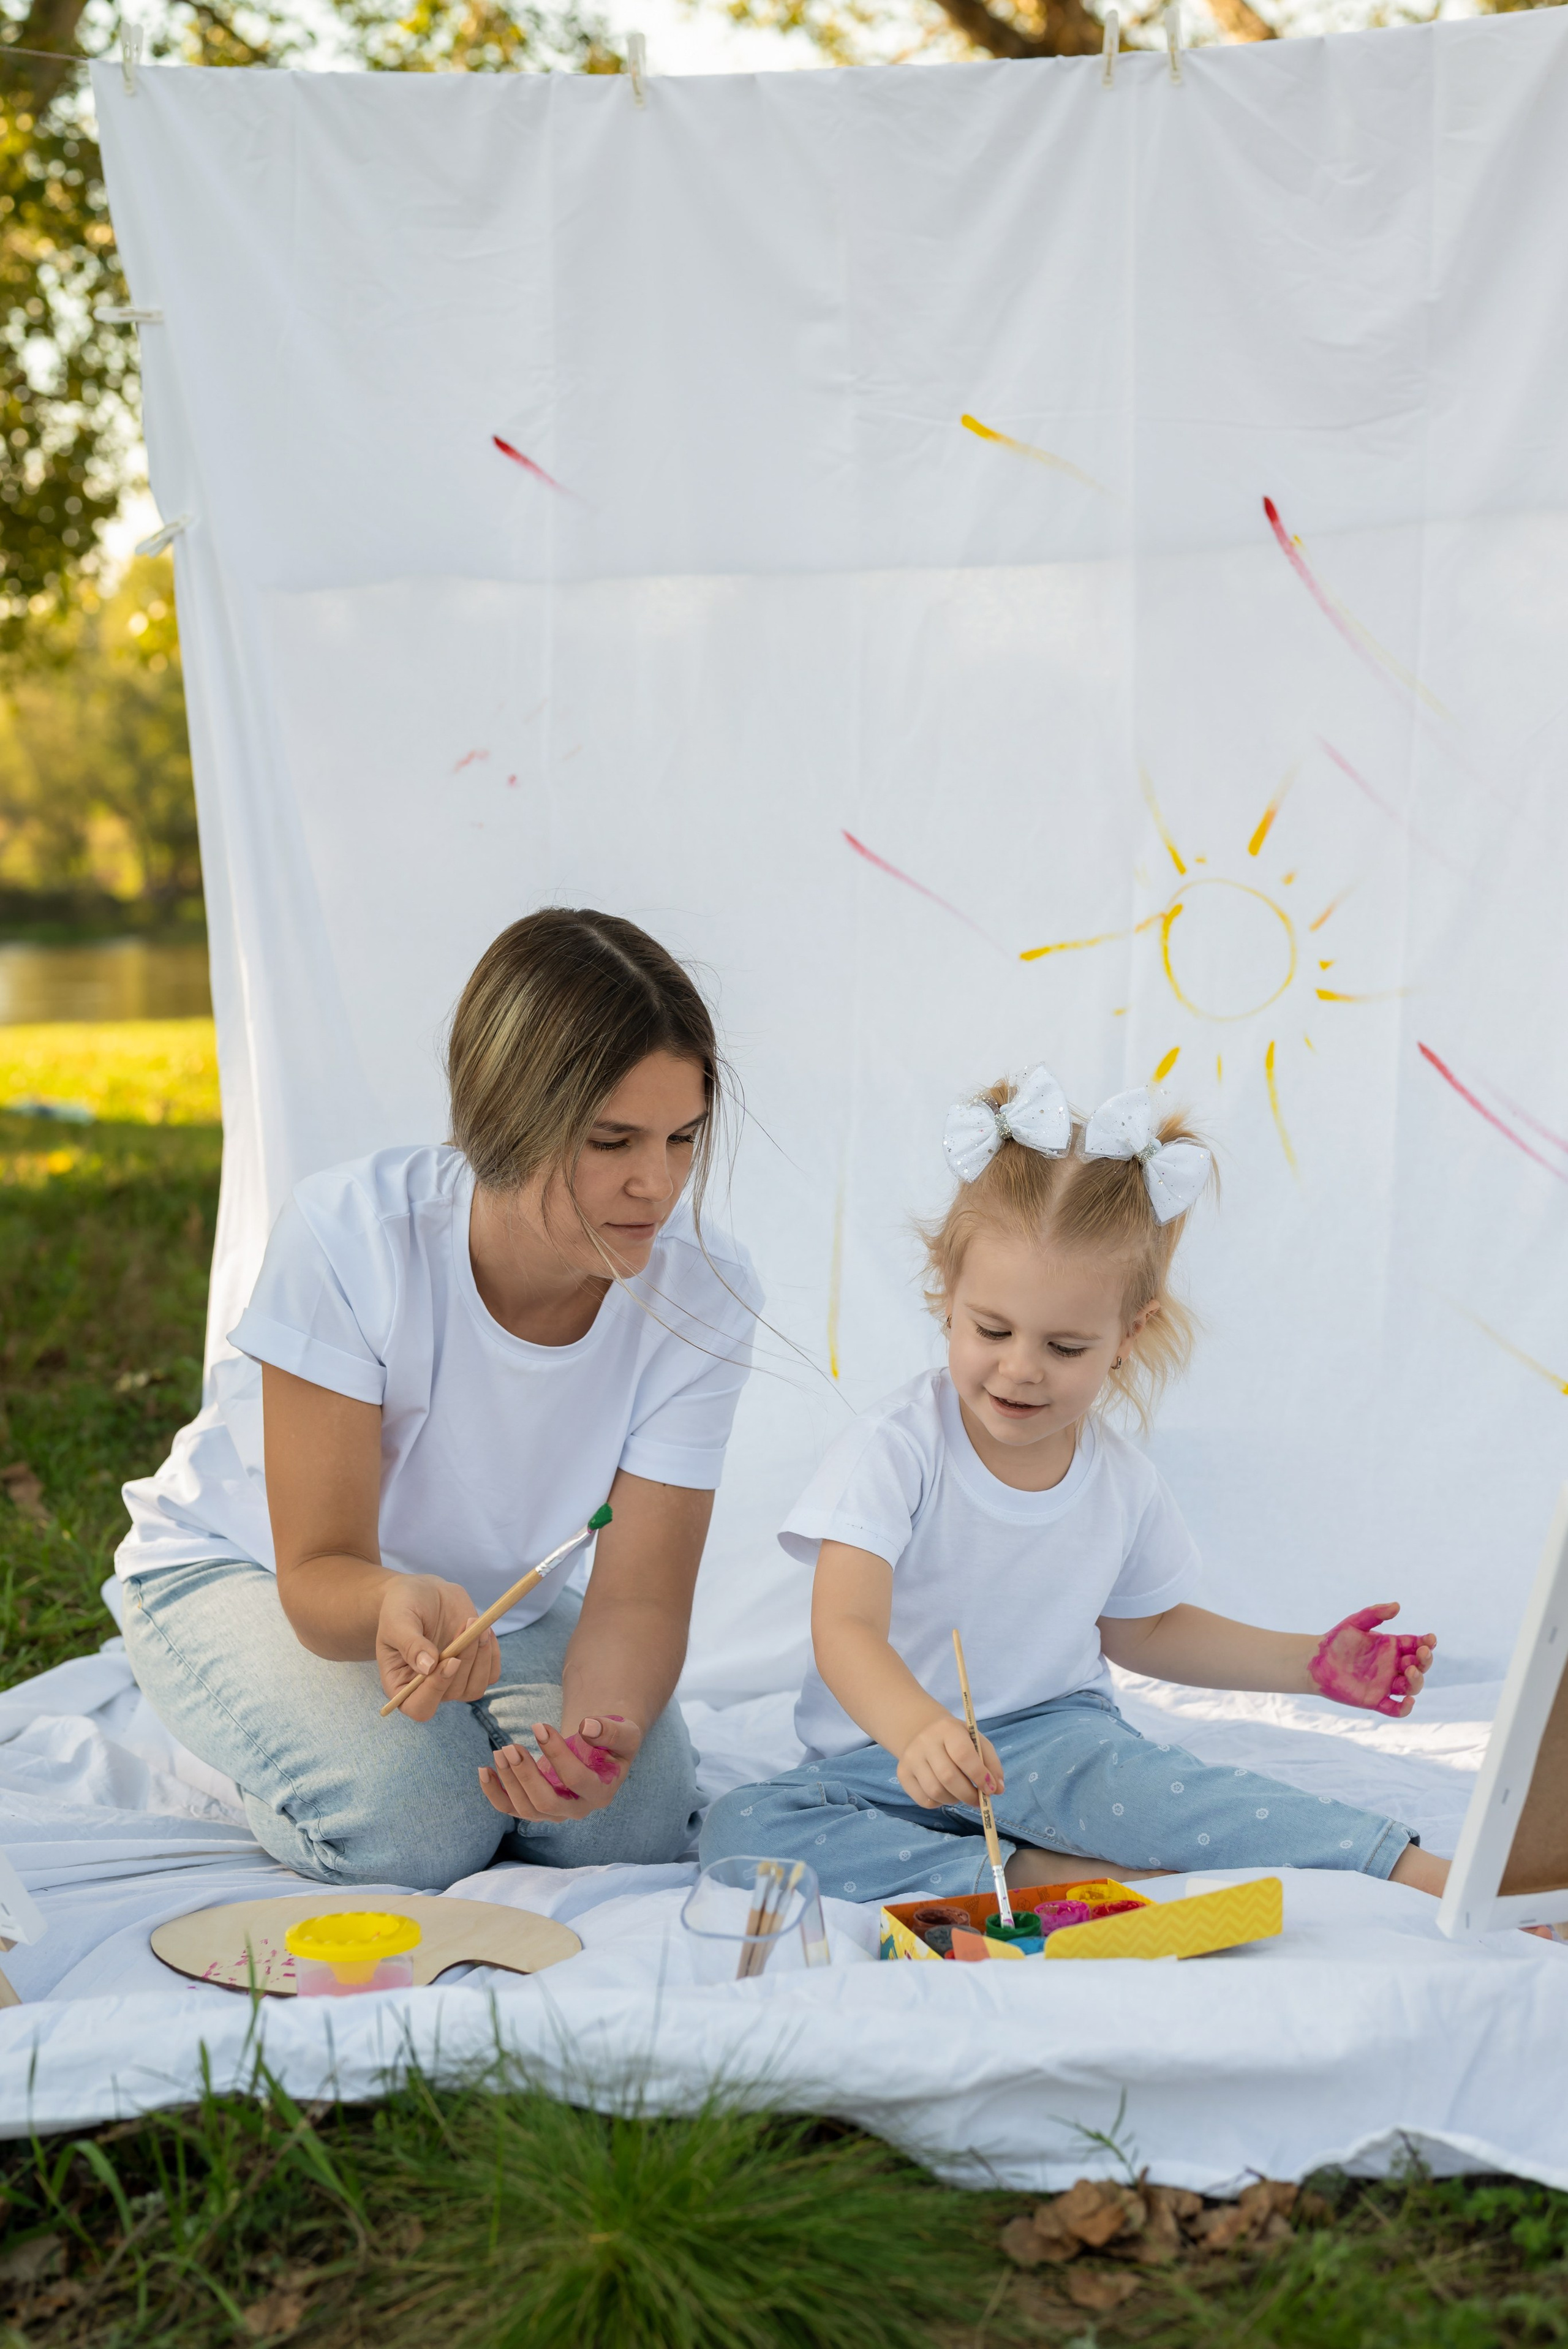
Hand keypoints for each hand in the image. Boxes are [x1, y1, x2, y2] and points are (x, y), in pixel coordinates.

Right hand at [377, 1575, 500, 1722]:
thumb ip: (410, 1644)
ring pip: (475, 1687)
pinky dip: (492, 1653)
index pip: (419, 1707)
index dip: (436, 1691)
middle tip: (467, 1624)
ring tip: (475, 1622)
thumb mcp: (398, 1620)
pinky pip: (491, 1674)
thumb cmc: (403, 1606)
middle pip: (453, 1693)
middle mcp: (428, 1689)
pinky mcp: (473, 1669)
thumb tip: (428, 1668)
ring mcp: (452, 1681)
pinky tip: (483, 1629)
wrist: (424, 1593)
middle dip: (465, 1659)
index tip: (451, 1660)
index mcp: (400, 1684)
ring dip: (481, 1657)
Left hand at [480, 1713, 642, 1823]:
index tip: (539, 1726)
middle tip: (510, 1747)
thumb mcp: (624, 1732)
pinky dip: (495, 1793)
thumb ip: (610, 1730)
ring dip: (510, 1782)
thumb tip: (587, 1726)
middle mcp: (578, 1809)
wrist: (601, 1751)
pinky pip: (511, 1808)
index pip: (576, 1779)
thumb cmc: (613, 1740)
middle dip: (526, 1776)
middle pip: (546, 1802)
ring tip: (499, 1752)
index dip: (556, 1754)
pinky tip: (484, 1771)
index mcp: (601, 1793)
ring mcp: (555, 1812)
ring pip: (526, 1809)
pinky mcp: (536, 1808)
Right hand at [896, 1714, 1003, 1808]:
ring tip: (962, 1794)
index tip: (991, 1789)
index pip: (963, 1754)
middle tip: (979, 1800)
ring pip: (935, 1791)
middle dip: (969, 1794)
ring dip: (955, 1800)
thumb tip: (998, 1789)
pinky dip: (939, 1803)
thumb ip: (991, 1763)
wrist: (922, 1731)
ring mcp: (911, 1758)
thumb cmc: (956, 1739)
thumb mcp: (976, 1741)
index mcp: (948, 1729)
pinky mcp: (902, 1774)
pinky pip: (924, 1800)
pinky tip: (945, 1793)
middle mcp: (925, 1742)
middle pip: (948, 1777)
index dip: (979, 1775)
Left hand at [1308, 1602, 1434, 1717]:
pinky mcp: (1375, 1700)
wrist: (1315, 1660)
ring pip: (1410, 1687)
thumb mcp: (1355, 1623)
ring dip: (1416, 1681)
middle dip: (1425, 1661)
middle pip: (1419, 1666)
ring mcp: (1385, 1684)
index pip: (1416, 1645)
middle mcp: (1392, 1666)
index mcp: (1392, 1647)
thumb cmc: (1337, 1639)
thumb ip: (1375, 1613)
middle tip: (1421, 1653)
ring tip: (1409, 1670)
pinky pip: (1395, 1709)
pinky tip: (1408, 1702)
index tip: (1430, 1639)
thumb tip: (1397, 1605)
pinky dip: (1404, 1709)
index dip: (1426, 1643)